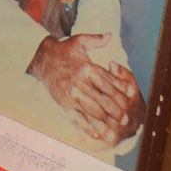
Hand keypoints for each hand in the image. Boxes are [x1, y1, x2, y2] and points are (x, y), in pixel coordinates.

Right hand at [28, 33, 142, 146]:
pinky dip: (86, 127)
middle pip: (102, 100)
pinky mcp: (62, 102)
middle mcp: (79, 82)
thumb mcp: (79, 41)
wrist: (40, 59)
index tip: (131, 99)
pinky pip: (76, 117)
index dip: (121, 93)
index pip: (108, 83)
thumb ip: (96, 39)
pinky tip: (95, 134)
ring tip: (114, 129)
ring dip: (104, 122)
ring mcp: (70, 94)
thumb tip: (111, 36)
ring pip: (91, 111)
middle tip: (125, 118)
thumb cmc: (62, 50)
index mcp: (86, 68)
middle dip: (115, 111)